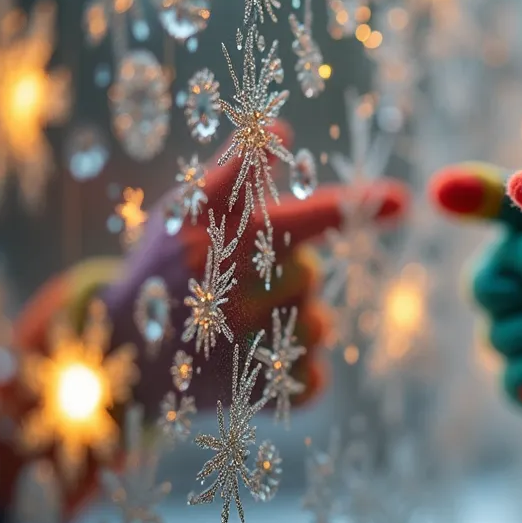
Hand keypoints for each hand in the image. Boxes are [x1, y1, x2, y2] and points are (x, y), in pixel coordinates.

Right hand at [17, 121, 409, 412]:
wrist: (120, 356)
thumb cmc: (166, 269)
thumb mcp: (184, 213)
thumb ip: (235, 173)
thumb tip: (282, 128)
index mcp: (221, 238)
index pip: (299, 217)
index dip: (349, 208)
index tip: (401, 200)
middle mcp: (232, 291)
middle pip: (309, 272)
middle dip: (284, 274)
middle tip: (236, 286)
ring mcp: (243, 346)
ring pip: (317, 324)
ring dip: (291, 323)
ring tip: (238, 327)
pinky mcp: (256, 394)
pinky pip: (314, 376)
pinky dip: (294, 372)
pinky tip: (250, 364)